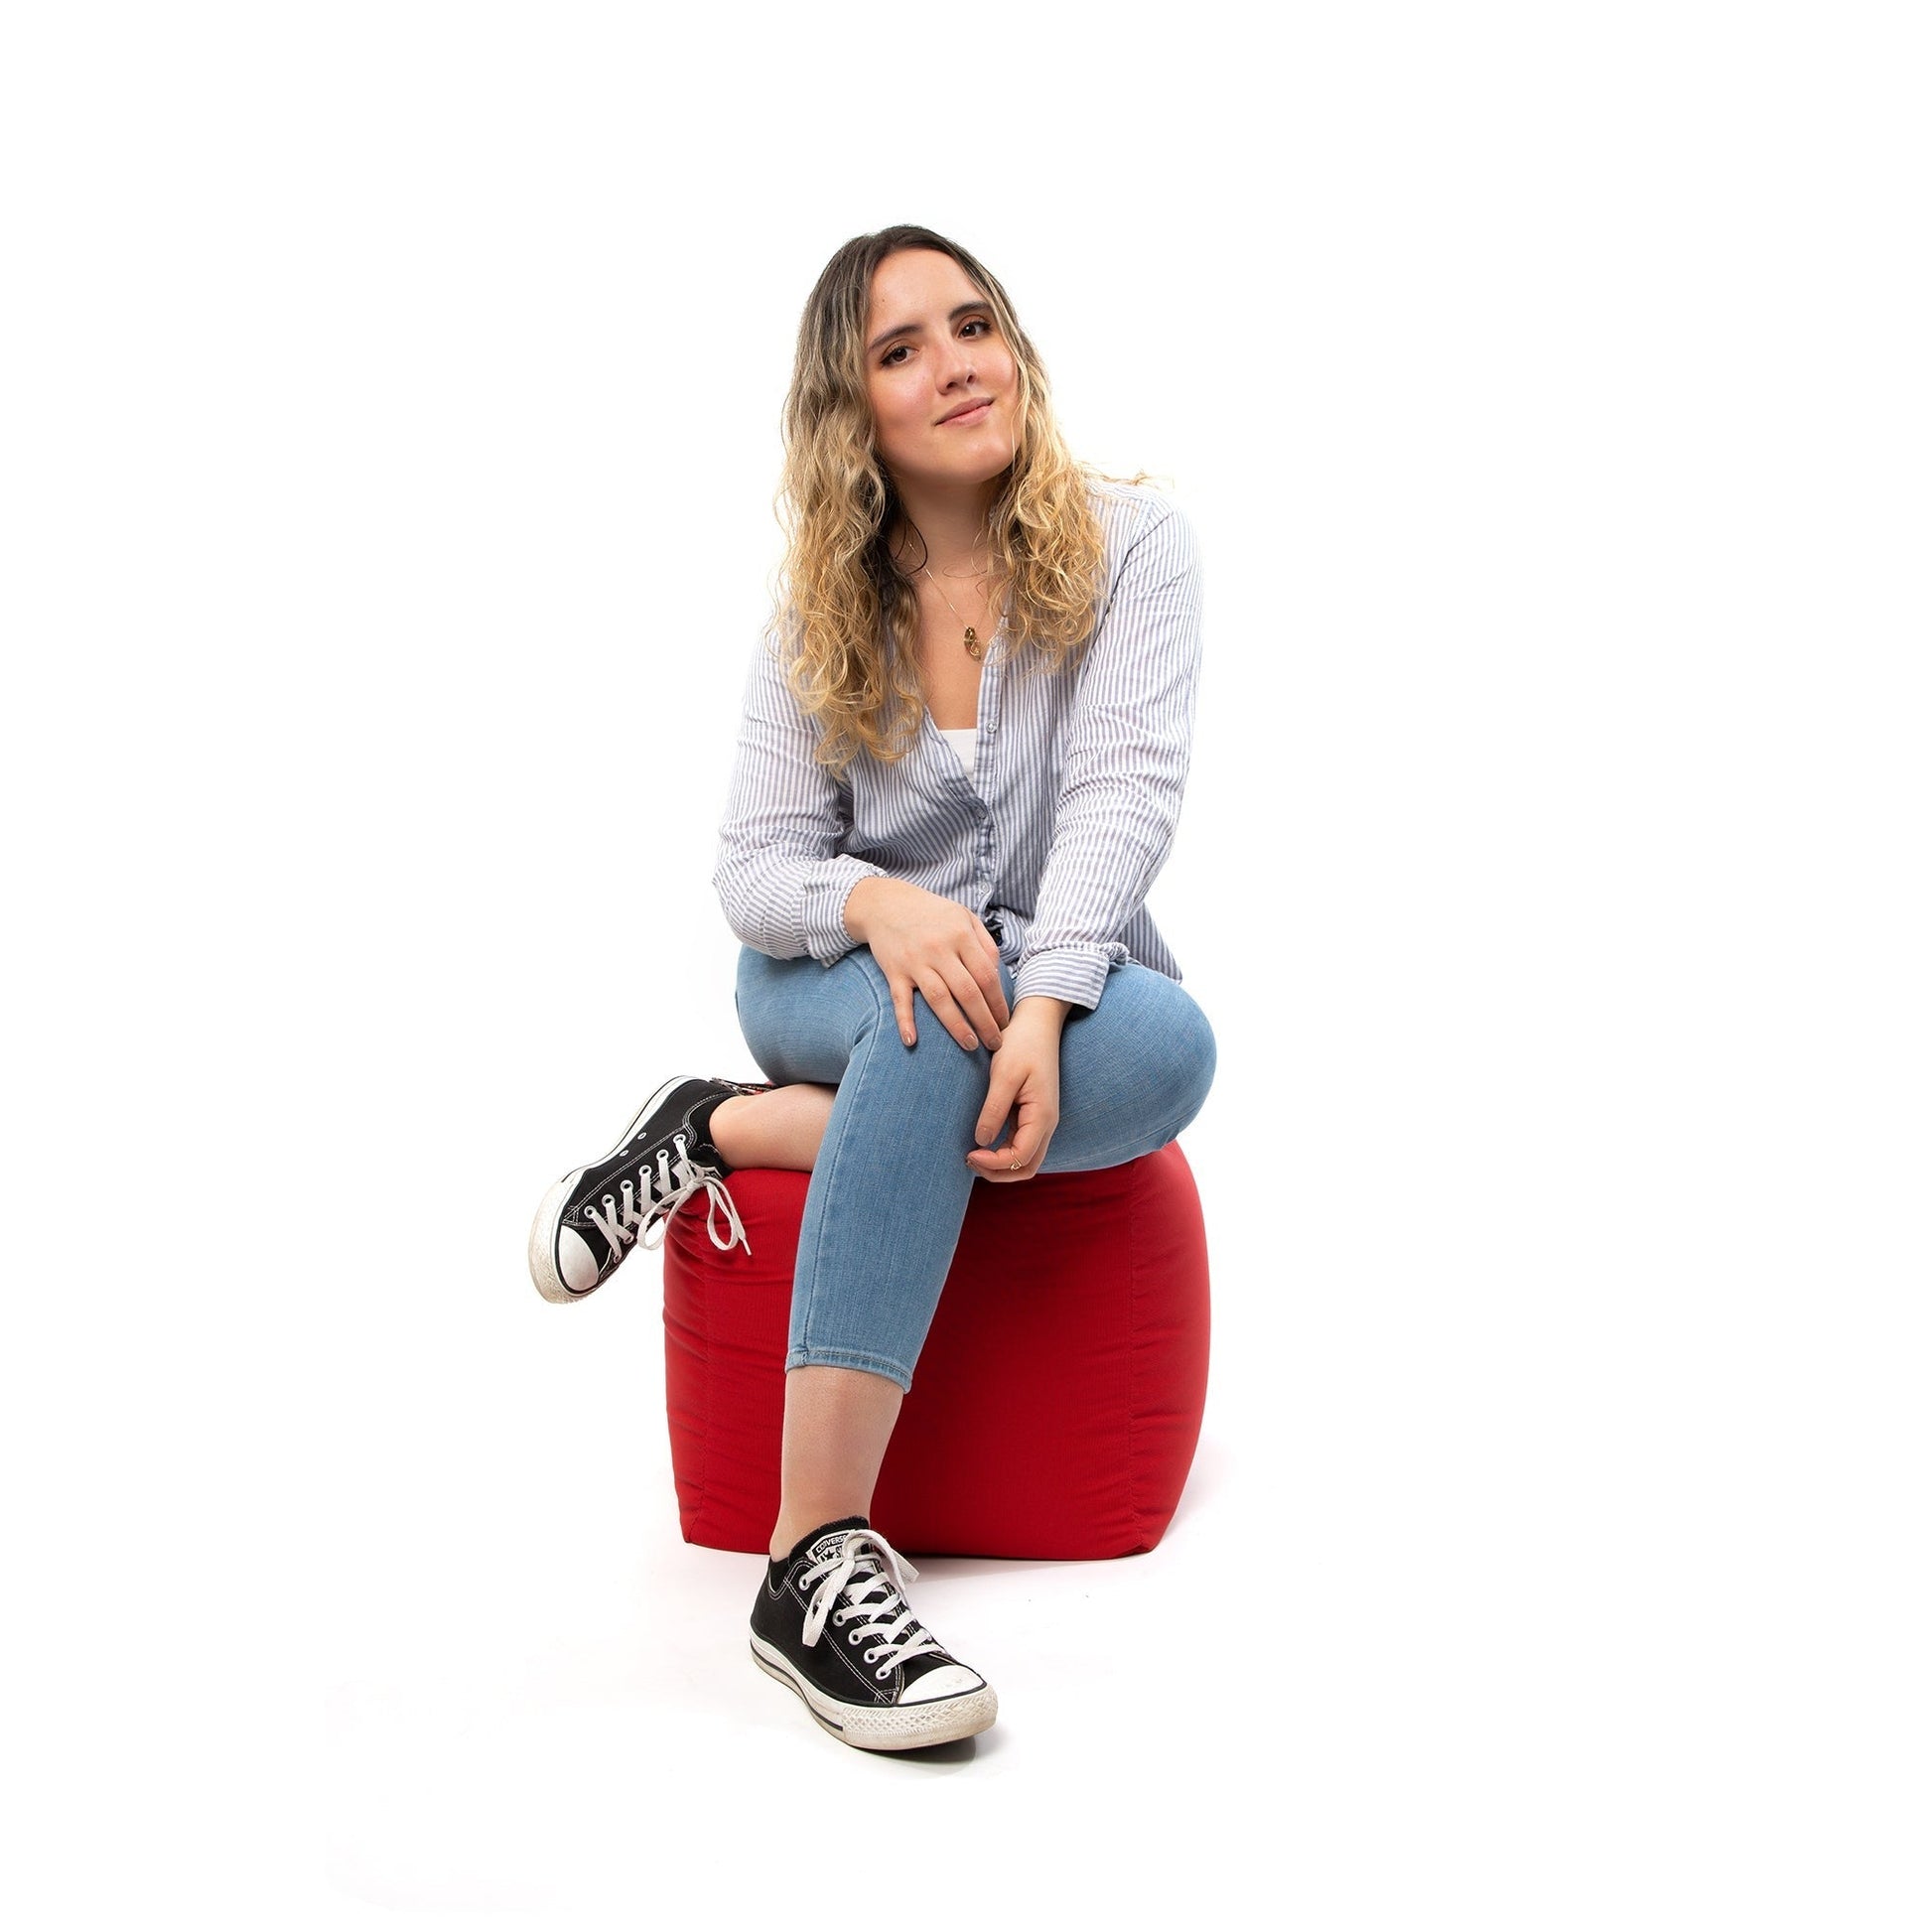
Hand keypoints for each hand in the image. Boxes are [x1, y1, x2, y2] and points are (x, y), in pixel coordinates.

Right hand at [844, 877, 1009, 1050]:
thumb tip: (998, 974)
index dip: (998, 1003)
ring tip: (970, 1046)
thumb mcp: (964, 917)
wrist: (885, 904)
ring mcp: (915, 962)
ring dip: (956, 1026)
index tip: (1005, 1022)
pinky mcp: (894, 972)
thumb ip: (984, 943)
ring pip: (939, 999)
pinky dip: (905, 1021)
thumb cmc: (932, 913)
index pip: (986, 976)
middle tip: (995, 1043)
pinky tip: (912, 1040)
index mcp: (961, 935)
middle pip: (967, 992)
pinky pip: (900, 1000)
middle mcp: (939, 949)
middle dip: (985, 1022)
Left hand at [966, 997, 1068, 1182]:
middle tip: (968, 1161)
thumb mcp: (1005, 1074)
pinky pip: (1020, 1144)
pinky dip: (1001, 1152)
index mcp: (1042, 1115)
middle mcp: (1046, 1123)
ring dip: (1000, 1165)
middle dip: (998, 1172)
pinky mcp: (1031, 1114)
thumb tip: (980, 1141)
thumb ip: (994, 1109)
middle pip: (1026, 1167)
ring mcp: (1040, 1120)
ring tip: (971, 1156)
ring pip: (1024, 1159)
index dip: (994, 1163)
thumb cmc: (1022, 1043)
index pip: (1020, 1157)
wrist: (1037, 1022)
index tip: (968, 1154)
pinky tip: (980, 1143)